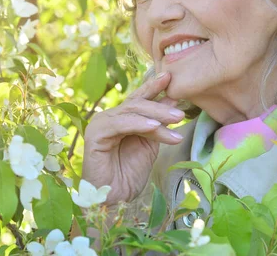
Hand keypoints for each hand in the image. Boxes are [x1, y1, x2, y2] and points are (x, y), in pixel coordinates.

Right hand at [81, 72, 184, 204]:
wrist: (113, 199)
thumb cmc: (129, 174)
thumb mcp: (149, 144)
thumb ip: (158, 124)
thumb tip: (173, 102)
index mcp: (121, 118)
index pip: (139, 98)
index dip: (153, 87)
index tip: (170, 77)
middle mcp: (109, 117)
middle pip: (137, 103)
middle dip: (161, 105)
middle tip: (181, 111)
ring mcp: (100, 124)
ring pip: (131, 111)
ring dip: (156, 114)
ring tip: (176, 119)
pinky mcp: (95, 134)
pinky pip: (120, 124)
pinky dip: (138, 124)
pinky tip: (154, 127)